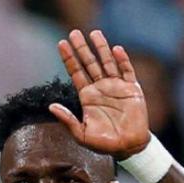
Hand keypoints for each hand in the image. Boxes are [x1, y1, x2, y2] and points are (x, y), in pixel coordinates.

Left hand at [52, 30, 149, 158]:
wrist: (128, 147)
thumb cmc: (104, 143)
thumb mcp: (81, 134)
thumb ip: (67, 119)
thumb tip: (51, 106)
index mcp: (87, 96)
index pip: (76, 72)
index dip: (69, 58)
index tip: (61, 44)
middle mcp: (100, 88)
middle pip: (89, 63)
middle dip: (82, 48)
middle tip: (74, 33)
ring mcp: (116, 86)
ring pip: (107, 62)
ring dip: (101, 48)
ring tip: (94, 33)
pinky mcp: (132, 89)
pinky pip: (127, 71)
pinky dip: (122, 60)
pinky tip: (116, 49)